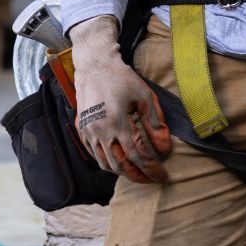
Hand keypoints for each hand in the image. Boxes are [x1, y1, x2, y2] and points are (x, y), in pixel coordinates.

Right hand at [68, 17, 172, 183]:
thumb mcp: (144, 97)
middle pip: (120, 164)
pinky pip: (93, 154)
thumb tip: (164, 148)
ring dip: (122, 172)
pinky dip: (106, 162)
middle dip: (137, 176)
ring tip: (137, 174)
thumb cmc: (122, 78)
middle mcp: (100, 132)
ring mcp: (88, 132)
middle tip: (151, 180)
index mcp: (117, 124)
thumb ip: (155, 123)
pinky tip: (118, 162)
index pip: (137, 156)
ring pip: (104, 163)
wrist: (95, 66)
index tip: (162, 176)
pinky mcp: (81, 129)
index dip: (151, 169)